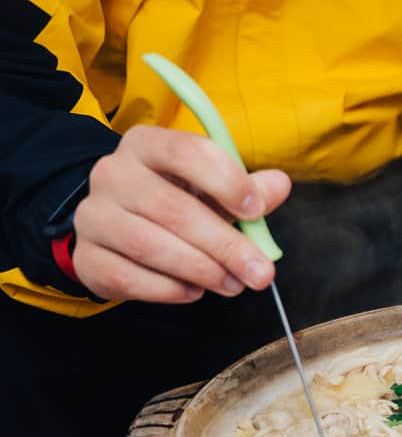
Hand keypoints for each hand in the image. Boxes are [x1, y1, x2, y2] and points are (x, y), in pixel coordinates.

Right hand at [73, 125, 291, 302]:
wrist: (120, 228)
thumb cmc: (178, 202)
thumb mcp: (214, 189)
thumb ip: (249, 189)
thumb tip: (279, 185)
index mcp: (147, 145)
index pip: (186, 151)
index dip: (226, 181)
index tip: (257, 212)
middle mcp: (113, 173)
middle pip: (173, 209)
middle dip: (226, 246)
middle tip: (260, 273)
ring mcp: (93, 215)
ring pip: (150, 246)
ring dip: (202, 271)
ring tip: (233, 285)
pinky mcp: (86, 256)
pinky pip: (130, 278)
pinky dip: (170, 289)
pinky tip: (194, 291)